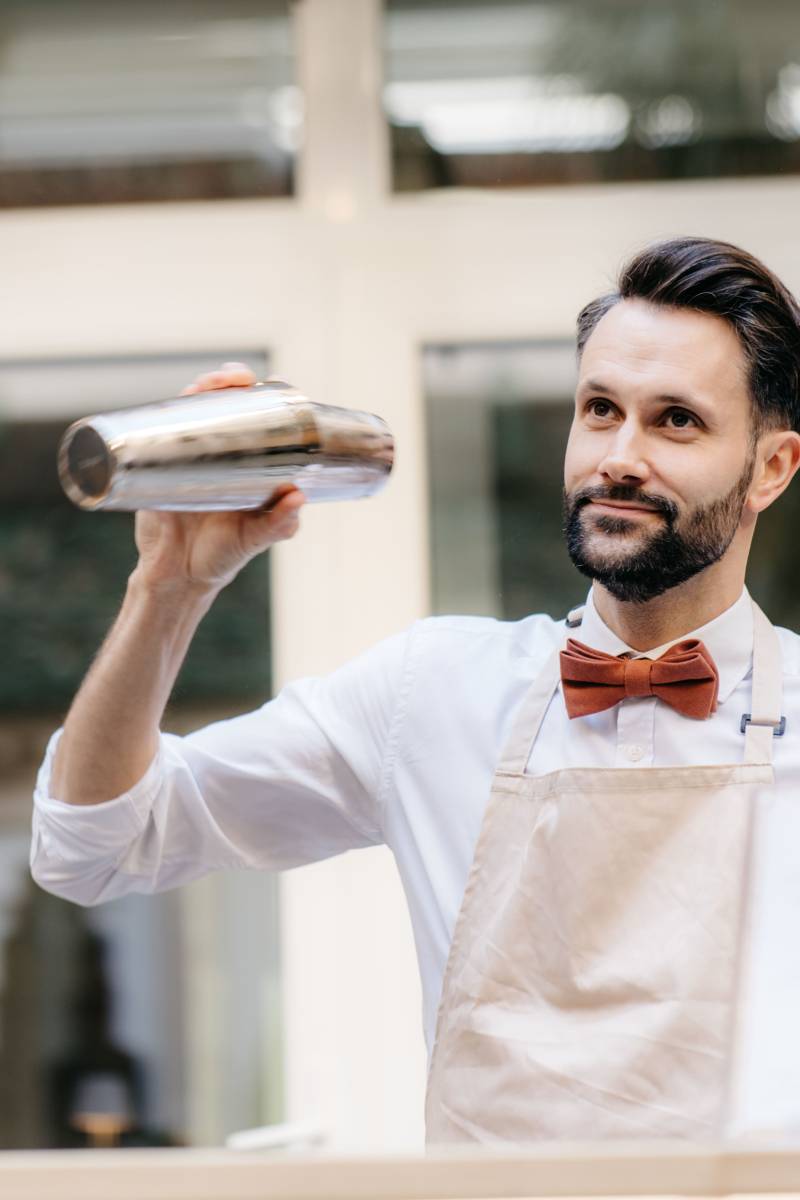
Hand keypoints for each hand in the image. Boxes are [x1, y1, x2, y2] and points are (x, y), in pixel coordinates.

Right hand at [132, 363, 305, 595]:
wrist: (174, 576)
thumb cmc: (221, 556)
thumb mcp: (252, 540)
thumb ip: (278, 525)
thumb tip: (298, 496)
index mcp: (249, 467)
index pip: (259, 421)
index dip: (265, 397)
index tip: (271, 383)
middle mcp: (220, 456)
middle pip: (225, 405)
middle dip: (230, 383)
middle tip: (236, 379)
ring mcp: (188, 457)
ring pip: (193, 411)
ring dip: (200, 389)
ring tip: (206, 385)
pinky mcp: (158, 465)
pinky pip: (162, 432)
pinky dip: (166, 410)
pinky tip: (174, 398)